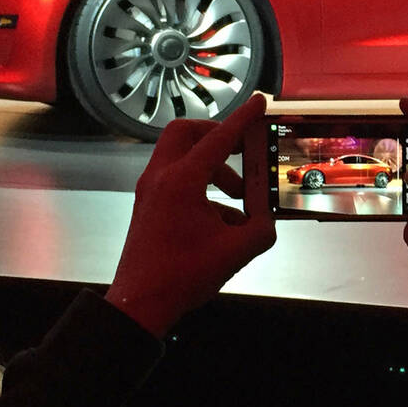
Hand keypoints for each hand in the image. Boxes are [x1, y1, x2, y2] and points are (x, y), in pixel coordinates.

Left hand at [105, 94, 275, 336]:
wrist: (140, 304)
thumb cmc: (182, 276)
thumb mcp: (235, 252)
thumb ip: (261, 230)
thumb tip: (267, 220)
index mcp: (182, 182)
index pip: (219, 138)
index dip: (243, 119)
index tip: (259, 102)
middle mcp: (161, 177)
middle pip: (186, 132)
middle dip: (216, 134)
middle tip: (241, 148)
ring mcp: (150, 190)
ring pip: (180, 155)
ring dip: (212, 166)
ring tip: (238, 197)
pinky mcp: (148, 204)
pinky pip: (176, 178)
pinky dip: (201, 186)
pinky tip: (222, 220)